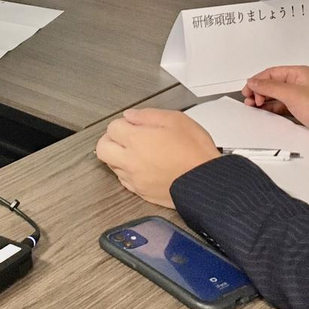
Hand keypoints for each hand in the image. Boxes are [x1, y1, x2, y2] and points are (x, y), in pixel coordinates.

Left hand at [95, 108, 220, 207]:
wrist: (206, 181)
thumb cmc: (195, 151)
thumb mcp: (176, 120)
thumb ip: (148, 115)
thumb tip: (131, 116)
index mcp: (136, 140)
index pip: (112, 128)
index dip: (123, 123)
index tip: (134, 124)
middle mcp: (130, 161)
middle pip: (102, 148)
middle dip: (111, 140)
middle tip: (126, 136)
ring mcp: (134, 179)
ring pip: (111, 165)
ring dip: (119, 156)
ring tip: (138, 151)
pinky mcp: (141, 192)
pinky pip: (124, 180)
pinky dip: (128, 171)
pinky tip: (143, 166)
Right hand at [241, 66, 308, 143]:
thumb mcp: (293, 95)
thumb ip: (271, 87)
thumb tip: (254, 81)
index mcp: (297, 73)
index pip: (271, 73)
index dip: (257, 81)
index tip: (246, 91)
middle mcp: (297, 82)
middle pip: (271, 83)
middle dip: (258, 91)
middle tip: (249, 101)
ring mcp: (298, 95)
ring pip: (275, 95)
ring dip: (263, 100)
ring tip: (253, 106)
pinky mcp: (300, 108)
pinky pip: (281, 105)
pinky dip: (271, 108)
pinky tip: (264, 111)